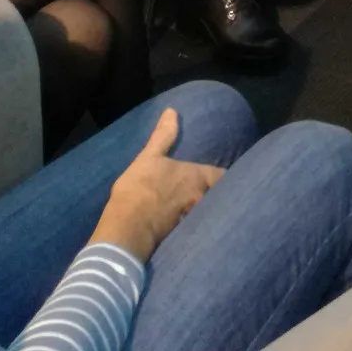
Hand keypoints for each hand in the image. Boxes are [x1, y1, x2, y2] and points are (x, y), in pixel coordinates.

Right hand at [88, 108, 223, 262]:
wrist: (126, 230)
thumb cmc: (139, 188)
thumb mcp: (149, 157)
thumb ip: (164, 135)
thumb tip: (172, 111)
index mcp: (197, 176)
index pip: (223, 176)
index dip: (225, 178)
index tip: (223, 179)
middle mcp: (203, 198)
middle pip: (221, 197)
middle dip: (221, 197)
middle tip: (216, 196)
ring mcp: (196, 220)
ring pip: (212, 216)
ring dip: (212, 214)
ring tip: (207, 215)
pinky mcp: (186, 239)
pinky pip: (200, 233)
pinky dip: (200, 231)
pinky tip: (194, 233)